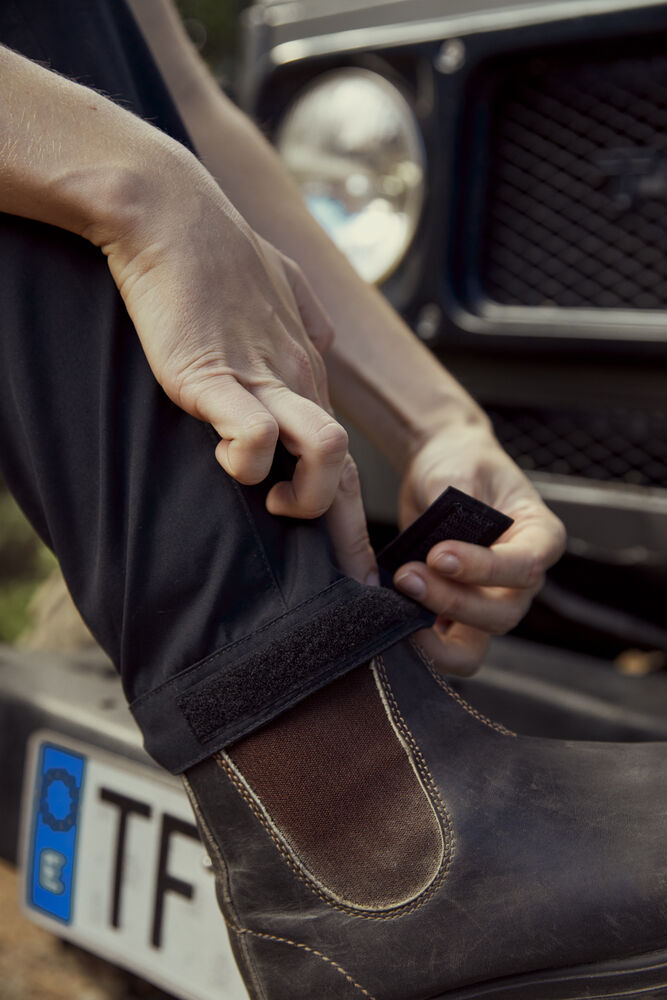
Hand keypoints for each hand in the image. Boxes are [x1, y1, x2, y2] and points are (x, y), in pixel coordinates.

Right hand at [99, 150, 376, 583]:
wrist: (174, 212)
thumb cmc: (221, 252)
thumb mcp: (282, 293)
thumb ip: (304, 331)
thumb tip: (313, 358)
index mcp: (307, 369)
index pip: (344, 453)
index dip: (354, 517)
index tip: (358, 568)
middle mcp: (297, 378)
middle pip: (345, 467)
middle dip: (349, 535)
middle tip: (347, 580)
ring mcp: (261, 376)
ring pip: (326, 451)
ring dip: (307, 494)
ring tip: (276, 500)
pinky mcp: (214, 374)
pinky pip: (253, 434)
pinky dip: (248, 461)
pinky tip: (227, 459)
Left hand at [393, 422, 565, 674]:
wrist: (441, 472)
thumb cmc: (461, 463)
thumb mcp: (458, 469)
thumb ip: (453, 503)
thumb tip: (439, 542)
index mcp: (540, 538)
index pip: (524, 567)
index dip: (483, 568)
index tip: (439, 554)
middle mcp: (521, 580)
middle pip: (500, 615)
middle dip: (452, 601)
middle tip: (408, 575)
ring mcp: (491, 602)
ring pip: (474, 644)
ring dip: (434, 632)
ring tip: (398, 594)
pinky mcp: (458, 615)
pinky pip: (446, 646)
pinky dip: (420, 642)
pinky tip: (393, 617)